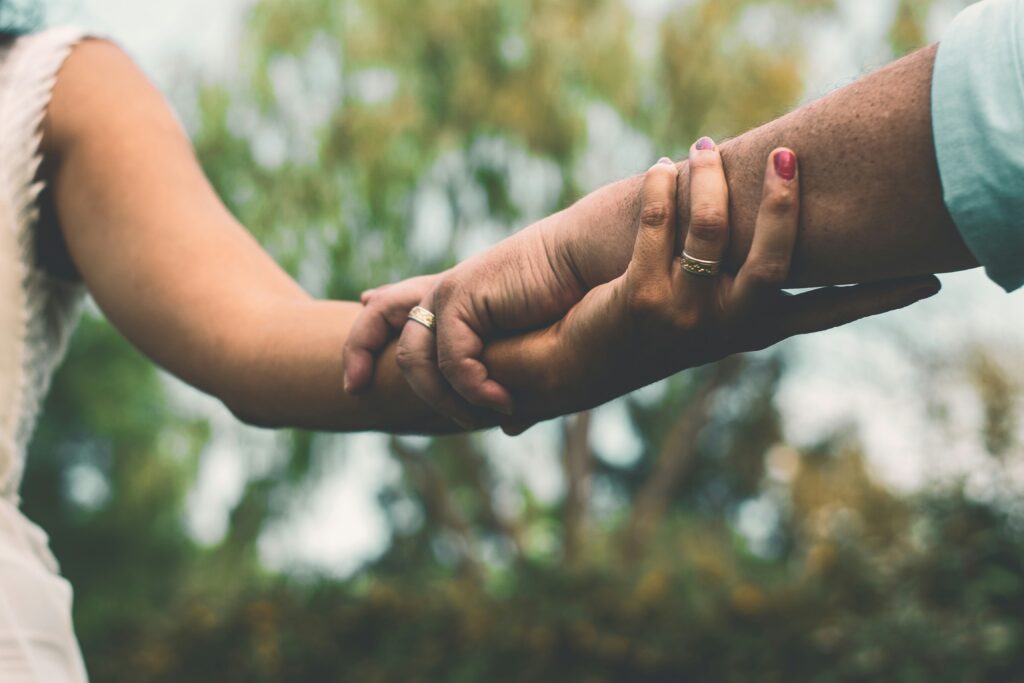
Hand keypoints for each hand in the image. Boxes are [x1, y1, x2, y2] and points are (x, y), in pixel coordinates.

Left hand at [343, 209, 598, 424]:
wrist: (592, 266)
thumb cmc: (574, 305)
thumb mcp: (535, 353)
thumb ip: (514, 385)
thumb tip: (509, 426)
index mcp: (458, 301)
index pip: (398, 310)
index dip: (370, 334)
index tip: (356, 365)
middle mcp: (445, 294)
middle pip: (377, 320)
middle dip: (359, 351)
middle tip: (353, 387)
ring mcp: (449, 294)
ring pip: (413, 358)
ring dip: (441, 398)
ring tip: (476, 417)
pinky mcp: (461, 295)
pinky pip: (450, 359)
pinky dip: (473, 388)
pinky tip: (499, 404)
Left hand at [486, 143, 940, 421]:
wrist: (576, 365)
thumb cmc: (646, 330)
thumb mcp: (704, 314)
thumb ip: (739, 280)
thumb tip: (776, 221)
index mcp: (751, 331)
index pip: (826, 313)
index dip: (876, 295)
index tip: (927, 281)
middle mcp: (726, 327)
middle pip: (778, 260)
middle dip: (786, 202)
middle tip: (787, 155)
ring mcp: (684, 314)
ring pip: (712, 228)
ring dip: (710, 178)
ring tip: (701, 150)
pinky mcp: (639, 297)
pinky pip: (657, 223)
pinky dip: (661, 187)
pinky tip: (660, 170)